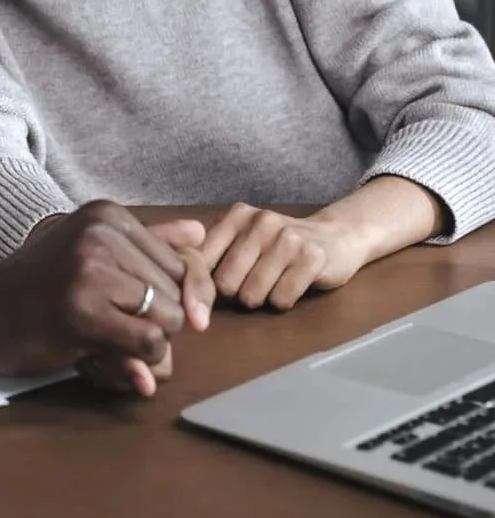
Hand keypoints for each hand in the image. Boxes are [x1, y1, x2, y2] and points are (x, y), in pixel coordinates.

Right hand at [0, 200, 214, 394]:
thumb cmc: (38, 285)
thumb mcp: (90, 250)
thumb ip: (148, 241)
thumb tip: (201, 232)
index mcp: (107, 214)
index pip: (182, 260)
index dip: (186, 297)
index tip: (175, 319)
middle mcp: (101, 232)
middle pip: (178, 292)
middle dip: (163, 322)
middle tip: (122, 331)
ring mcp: (90, 268)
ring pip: (170, 318)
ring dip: (151, 344)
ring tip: (111, 339)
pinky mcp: (82, 308)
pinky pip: (150, 343)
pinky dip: (141, 360)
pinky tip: (107, 354)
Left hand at [200, 202, 368, 310]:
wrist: (335, 237)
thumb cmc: (279, 246)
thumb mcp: (244, 240)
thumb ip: (213, 254)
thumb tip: (181, 285)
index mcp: (237, 215)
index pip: (200, 259)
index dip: (200, 285)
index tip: (206, 298)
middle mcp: (260, 222)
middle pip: (225, 284)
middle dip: (236, 295)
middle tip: (253, 284)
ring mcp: (287, 238)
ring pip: (252, 295)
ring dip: (261, 300)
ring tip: (274, 283)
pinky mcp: (312, 257)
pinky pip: (281, 300)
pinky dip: (283, 302)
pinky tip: (293, 285)